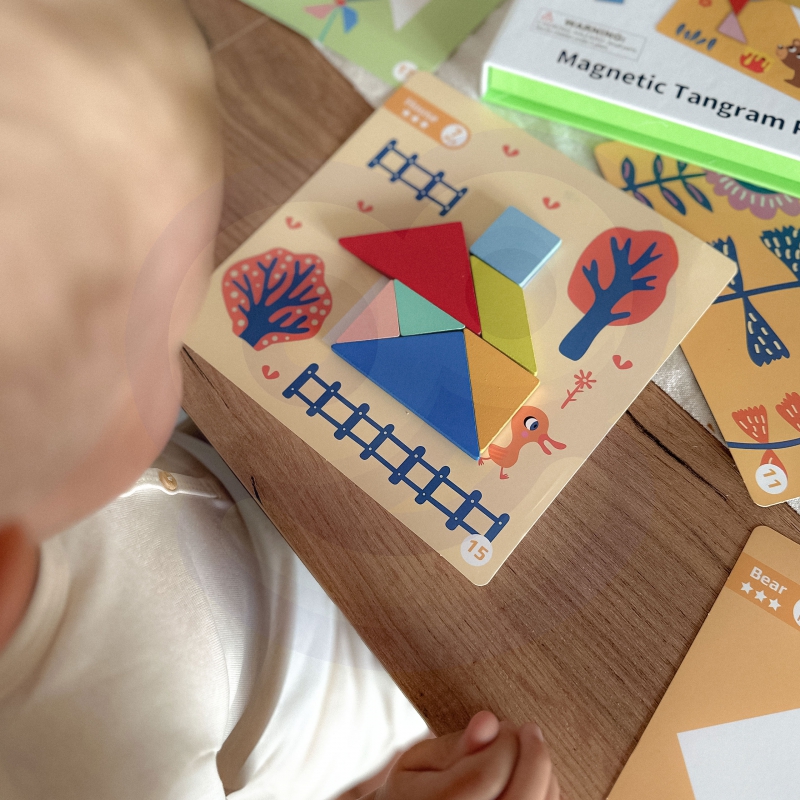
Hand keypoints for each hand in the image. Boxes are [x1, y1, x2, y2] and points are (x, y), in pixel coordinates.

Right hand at [364, 711, 557, 799]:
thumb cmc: (414, 790)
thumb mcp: (418, 761)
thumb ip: (453, 745)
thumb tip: (488, 722)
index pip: (488, 773)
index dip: (503, 740)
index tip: (500, 725)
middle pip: (522, 797)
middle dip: (534, 756)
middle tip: (528, 731)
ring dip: (542, 774)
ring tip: (526, 754)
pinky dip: (545, 793)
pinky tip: (529, 778)